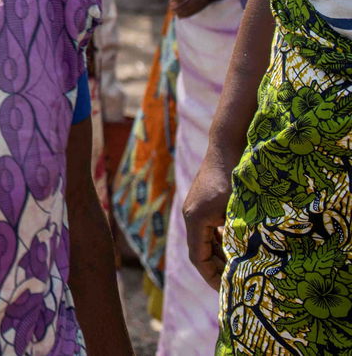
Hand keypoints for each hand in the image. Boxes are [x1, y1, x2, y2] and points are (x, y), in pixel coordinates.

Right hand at [183, 152, 235, 290]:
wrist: (227, 146)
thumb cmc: (235, 178)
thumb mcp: (239, 211)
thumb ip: (237, 235)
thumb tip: (245, 262)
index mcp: (195, 219)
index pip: (198, 258)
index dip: (211, 276)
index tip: (225, 290)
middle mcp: (191, 215)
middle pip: (200, 250)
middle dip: (216, 268)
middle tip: (235, 283)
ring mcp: (196, 207)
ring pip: (204, 239)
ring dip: (219, 254)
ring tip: (238, 267)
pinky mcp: (203, 202)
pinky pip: (208, 228)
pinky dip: (220, 240)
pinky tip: (237, 244)